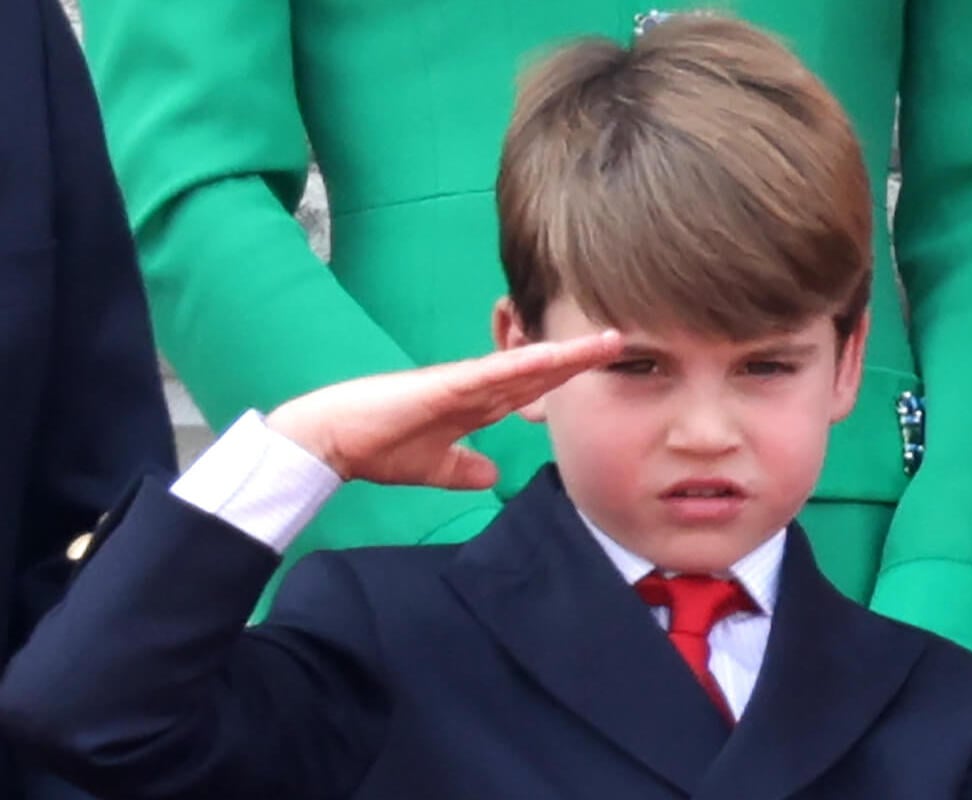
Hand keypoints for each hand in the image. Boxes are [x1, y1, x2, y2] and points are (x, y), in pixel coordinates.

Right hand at [265, 331, 621, 488]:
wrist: (332, 442)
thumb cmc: (377, 447)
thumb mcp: (433, 467)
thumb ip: (464, 468)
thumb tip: (492, 477)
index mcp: (475, 405)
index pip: (534, 389)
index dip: (569, 379)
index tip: (605, 372)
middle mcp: (476, 388)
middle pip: (541, 371)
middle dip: (581, 359)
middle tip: (625, 343)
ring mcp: (463, 383)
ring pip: (526, 366)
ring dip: (567, 355)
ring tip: (608, 342)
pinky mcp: (444, 386)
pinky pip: (492, 374)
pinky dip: (523, 366)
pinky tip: (553, 358)